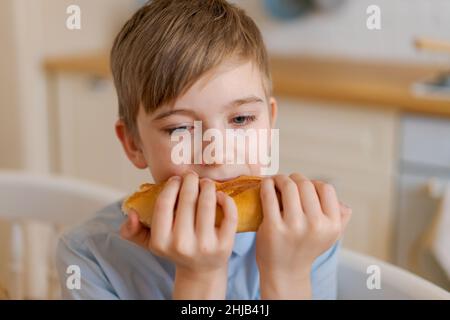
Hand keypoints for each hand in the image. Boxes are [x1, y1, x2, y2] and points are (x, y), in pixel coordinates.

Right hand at [120, 172, 237, 298]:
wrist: (201, 270)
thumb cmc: (176, 248)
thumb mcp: (151, 243)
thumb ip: (133, 230)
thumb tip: (132, 213)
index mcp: (161, 242)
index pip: (163, 204)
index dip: (171, 186)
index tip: (176, 179)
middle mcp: (182, 245)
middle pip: (187, 200)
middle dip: (191, 181)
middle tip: (192, 175)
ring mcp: (205, 246)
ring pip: (207, 203)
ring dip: (208, 186)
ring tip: (206, 182)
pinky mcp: (225, 245)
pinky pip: (229, 214)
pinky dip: (225, 199)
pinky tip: (219, 195)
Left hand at [256, 173, 351, 298]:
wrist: (285, 271)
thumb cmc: (305, 248)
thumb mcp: (329, 236)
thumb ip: (341, 218)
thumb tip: (344, 203)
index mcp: (332, 225)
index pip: (326, 188)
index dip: (314, 182)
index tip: (303, 186)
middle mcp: (316, 225)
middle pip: (306, 185)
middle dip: (294, 178)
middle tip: (286, 181)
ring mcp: (294, 226)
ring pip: (289, 186)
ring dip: (280, 178)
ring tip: (275, 181)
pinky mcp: (274, 227)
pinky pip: (269, 195)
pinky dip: (266, 184)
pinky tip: (265, 184)